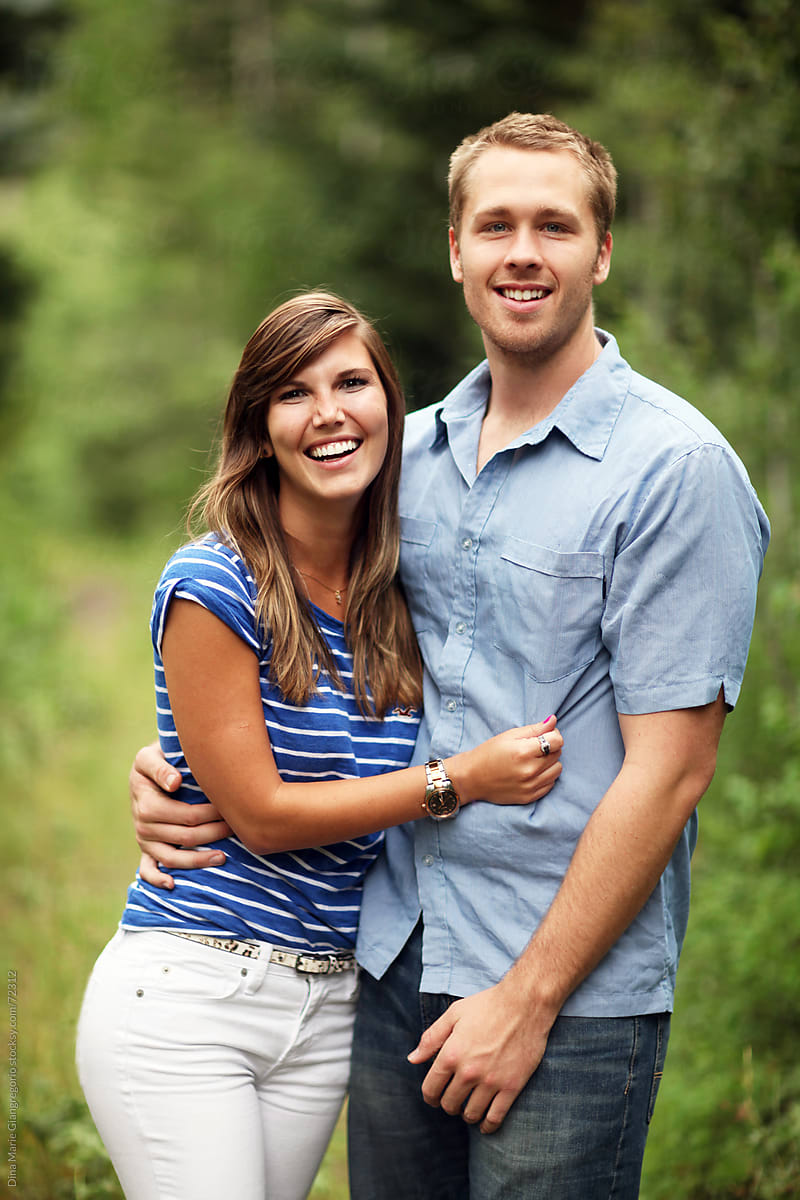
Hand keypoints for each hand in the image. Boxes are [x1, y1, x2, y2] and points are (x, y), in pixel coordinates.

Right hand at [130, 742, 230, 888]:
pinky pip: (147, 869)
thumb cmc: (154, 760)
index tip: (230, 810)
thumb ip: (160, 767)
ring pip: (172, 858)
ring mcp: (144, 839)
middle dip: (214, 834)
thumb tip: (175, 783)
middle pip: (185, 837)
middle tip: (236, 828)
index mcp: (147, 804)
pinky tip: (173, 885)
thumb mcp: (149, 756)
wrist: (145, 770)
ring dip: (198, 860)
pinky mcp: (145, 848)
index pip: (186, 816)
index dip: (211, 815)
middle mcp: (143, 825)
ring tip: (223, 857)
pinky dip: (158, 880)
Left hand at [407, 978, 551, 1133]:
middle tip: (453, 1100)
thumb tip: (412, 1059)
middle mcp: (468, 1071)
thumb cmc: (487, 1005)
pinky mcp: (511, 1087)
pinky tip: (485, 1125)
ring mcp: (491, 1081)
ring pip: (471, 1114)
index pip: (431, 1088)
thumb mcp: (454, 1014)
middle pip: (450, 1104)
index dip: (430, 1096)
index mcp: (451, 1054)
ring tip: (468, 1108)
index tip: (434, 1097)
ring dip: (466, 1114)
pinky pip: (496, 1117)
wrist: (525, 1004)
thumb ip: (431, 1038)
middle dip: (447, 1105)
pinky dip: (487, 1126)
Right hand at [452, 716, 563, 806]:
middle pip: (558, 754)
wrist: (471, 778)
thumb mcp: (509, 735)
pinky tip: (532, 772)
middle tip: (534, 747)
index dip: (553, 734)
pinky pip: (550, 784)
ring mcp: (530, 786)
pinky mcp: (530, 797)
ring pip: (557, 769)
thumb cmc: (489, 753)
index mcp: (524, 752)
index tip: (543, 735)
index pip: (557, 740)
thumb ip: (534, 728)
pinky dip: (546, 776)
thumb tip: (553, 720)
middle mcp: (529, 770)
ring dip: (550, 763)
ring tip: (534, 760)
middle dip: (550, 747)